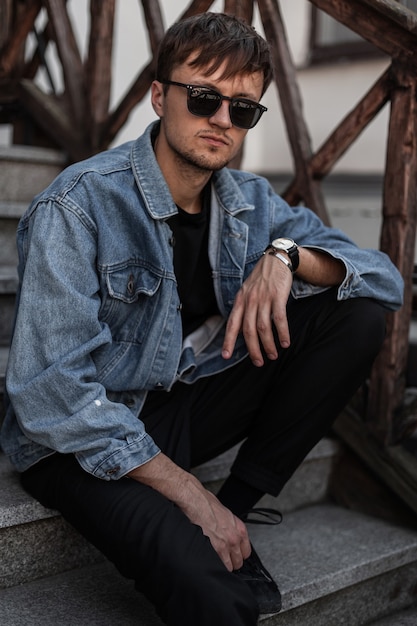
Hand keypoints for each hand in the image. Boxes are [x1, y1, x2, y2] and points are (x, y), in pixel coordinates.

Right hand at [128, 453, 250, 570]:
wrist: (194, 500)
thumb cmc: (205, 502)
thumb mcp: (224, 513)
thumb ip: (229, 527)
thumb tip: (227, 533)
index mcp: (238, 528)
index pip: (246, 552)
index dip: (238, 555)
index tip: (233, 556)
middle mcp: (234, 537)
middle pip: (238, 562)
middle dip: (230, 562)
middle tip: (222, 560)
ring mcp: (225, 545)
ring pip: (229, 567)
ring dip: (221, 565)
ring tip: (214, 561)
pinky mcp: (214, 549)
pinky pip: (218, 566)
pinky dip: (213, 566)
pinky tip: (208, 561)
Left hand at [222, 252, 292, 365]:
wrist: (275, 259)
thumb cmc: (261, 279)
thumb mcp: (246, 292)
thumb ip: (243, 309)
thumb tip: (241, 331)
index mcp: (240, 301)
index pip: (232, 324)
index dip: (228, 341)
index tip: (226, 356)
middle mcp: (249, 301)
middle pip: (248, 330)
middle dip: (253, 349)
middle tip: (258, 362)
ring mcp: (263, 298)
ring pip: (263, 327)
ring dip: (268, 344)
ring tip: (272, 355)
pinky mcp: (278, 296)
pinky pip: (280, 319)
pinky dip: (282, 333)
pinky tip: (285, 342)